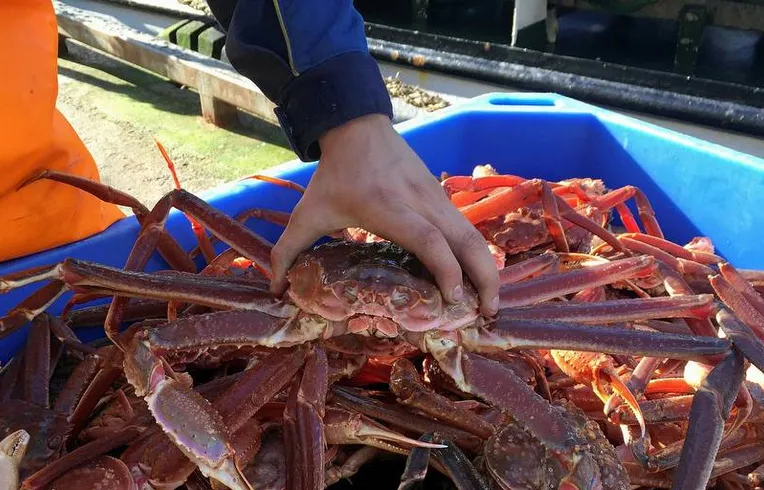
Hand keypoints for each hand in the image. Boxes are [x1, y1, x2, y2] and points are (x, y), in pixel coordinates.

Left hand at [269, 114, 500, 315]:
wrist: (357, 127)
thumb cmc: (333, 175)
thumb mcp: (307, 212)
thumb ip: (288, 250)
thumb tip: (275, 289)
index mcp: (389, 208)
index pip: (428, 239)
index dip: (445, 269)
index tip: (451, 298)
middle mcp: (420, 202)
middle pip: (465, 239)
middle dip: (483, 277)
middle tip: (487, 312)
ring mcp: (436, 197)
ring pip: (473, 233)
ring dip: (487, 268)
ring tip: (488, 302)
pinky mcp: (442, 195)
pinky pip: (466, 227)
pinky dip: (477, 254)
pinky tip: (476, 278)